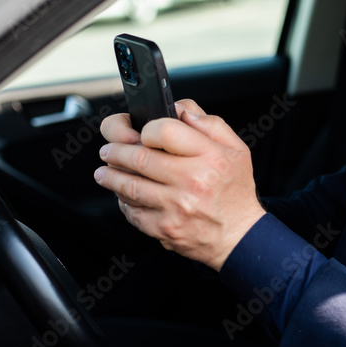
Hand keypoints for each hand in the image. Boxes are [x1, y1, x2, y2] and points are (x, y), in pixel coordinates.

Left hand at [94, 100, 265, 270]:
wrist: (240, 237)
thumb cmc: (235, 191)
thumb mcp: (237, 150)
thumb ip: (211, 124)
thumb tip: (181, 110)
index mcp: (210, 157)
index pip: (165, 131)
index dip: (147, 129)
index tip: (140, 132)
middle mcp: (192, 181)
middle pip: (139, 158)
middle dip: (116, 151)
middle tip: (108, 150)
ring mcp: (176, 206)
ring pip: (129, 186)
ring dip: (110, 176)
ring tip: (105, 172)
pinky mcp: (165, 228)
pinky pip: (133, 212)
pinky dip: (123, 202)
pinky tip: (123, 196)